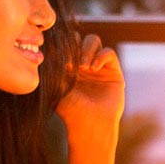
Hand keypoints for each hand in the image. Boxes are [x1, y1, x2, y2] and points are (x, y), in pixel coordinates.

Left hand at [57, 34, 123, 150]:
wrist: (90, 124)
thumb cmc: (70, 109)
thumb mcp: (57, 85)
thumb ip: (55, 65)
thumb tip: (51, 46)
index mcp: (68, 67)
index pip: (66, 45)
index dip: (62, 43)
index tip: (58, 52)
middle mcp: (83, 65)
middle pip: (80, 39)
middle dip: (75, 43)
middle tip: (72, 60)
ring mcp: (98, 67)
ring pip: (93, 41)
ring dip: (87, 49)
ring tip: (83, 66)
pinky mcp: (113, 71)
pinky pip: (108, 53)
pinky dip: (101, 56)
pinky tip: (94, 69)